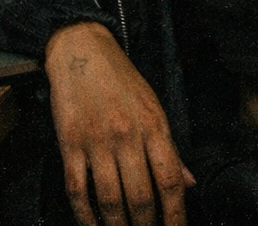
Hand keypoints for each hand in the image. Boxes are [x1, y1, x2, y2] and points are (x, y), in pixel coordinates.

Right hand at [44, 21, 194, 225]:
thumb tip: (187, 183)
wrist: (81, 49)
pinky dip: (84, 215)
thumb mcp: (154, 107)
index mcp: (153, 126)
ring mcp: (96, 141)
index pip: (170, 181)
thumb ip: (169, 148)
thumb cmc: (120, 79)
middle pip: (141, 197)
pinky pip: (77, 189)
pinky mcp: (69, 143)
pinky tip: (92, 225)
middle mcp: (126, 135)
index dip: (176, 215)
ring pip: (109, 199)